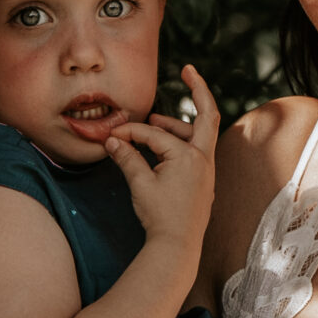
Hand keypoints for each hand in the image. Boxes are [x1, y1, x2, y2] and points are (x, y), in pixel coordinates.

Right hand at [103, 66, 219, 263]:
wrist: (177, 247)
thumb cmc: (160, 216)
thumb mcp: (140, 184)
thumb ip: (127, 158)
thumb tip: (111, 141)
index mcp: (188, 156)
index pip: (154, 135)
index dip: (130, 133)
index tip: (111, 137)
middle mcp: (203, 159)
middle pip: (207, 114)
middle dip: (198, 90)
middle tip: (188, 70)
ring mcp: (207, 171)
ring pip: (199, 135)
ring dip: (178, 124)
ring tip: (156, 122)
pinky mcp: (204, 183)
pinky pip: (197, 152)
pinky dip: (182, 143)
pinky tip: (165, 148)